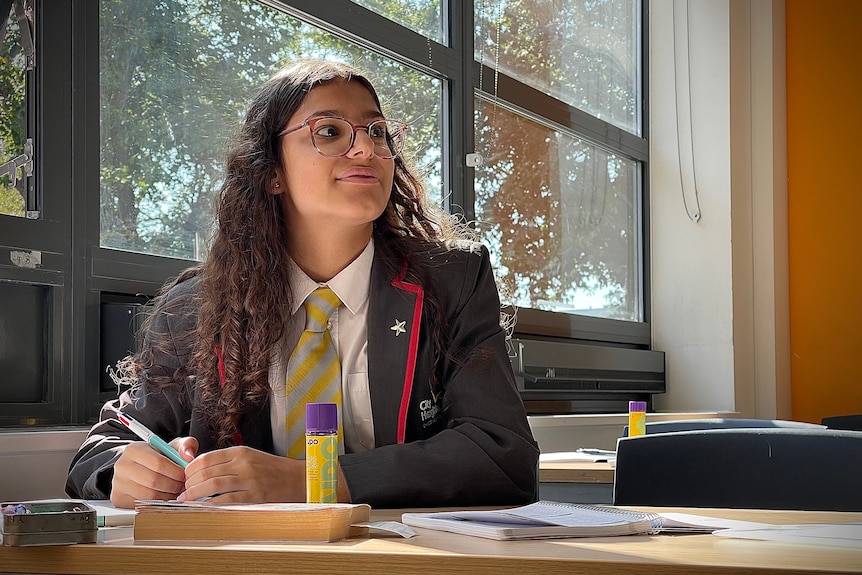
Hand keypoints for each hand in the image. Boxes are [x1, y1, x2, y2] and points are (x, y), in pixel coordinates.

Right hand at [110, 437, 197, 508]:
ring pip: (148, 495)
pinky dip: (157, 504)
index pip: (159, 463)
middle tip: (182, 485)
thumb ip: (185, 445)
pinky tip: (164, 497)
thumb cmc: (157, 458)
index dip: (176, 472)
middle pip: (153, 481)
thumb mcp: (171, 447)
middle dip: (173, 485)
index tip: (184, 475)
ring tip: (175, 491)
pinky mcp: (118, 498)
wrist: (137, 467)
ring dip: (167, 496)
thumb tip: (188, 456)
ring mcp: (118, 483)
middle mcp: (122, 466)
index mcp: (134, 449)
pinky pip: (142, 505)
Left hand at [180, 446, 306, 503]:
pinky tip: (201, 508)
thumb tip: (201, 471)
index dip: (190, 469)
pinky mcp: (253, 496)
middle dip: (189, 484)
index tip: (184, 478)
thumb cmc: (272, 470)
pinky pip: (225, 501)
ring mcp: (248, 480)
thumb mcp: (250, 457)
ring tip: (186, 501)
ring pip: (211, 486)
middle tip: (182, 492)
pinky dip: (209, 505)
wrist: (297, 479)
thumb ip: (228, 461)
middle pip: (205, 472)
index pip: (206, 458)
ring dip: (194, 495)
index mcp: (240, 452)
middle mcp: (243, 464)